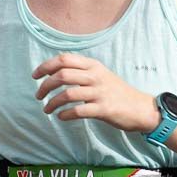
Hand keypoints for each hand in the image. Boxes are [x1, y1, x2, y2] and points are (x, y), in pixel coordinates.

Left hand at [33, 54, 160, 133]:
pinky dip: (65, 114)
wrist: (141, 108)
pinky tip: (61, 117)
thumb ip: (82, 71)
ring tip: (47, 109)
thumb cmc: (117, 92)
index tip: (36, 75)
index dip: (46, 66)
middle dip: (45, 85)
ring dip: (52, 103)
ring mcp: (100, 92)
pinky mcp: (103, 109)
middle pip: (62, 75)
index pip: (64, 59)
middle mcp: (95, 76)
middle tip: (38, 95)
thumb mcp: (101, 74)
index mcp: (93, 66)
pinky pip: (77, 111)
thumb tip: (56, 69)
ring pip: (67, 94)